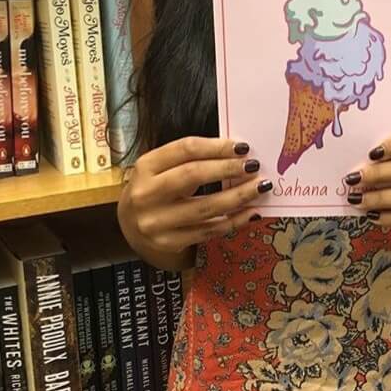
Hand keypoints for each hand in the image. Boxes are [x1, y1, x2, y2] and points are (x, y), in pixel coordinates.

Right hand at [118, 137, 272, 268]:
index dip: (217, 147)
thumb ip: (191, 158)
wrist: (129, 225)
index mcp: (146, 166)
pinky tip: (251, 212)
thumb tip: (237, 153)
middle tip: (254, 166)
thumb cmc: (155, 189)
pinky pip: (208, 231)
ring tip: (260, 187)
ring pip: (205, 207)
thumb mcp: (161, 167)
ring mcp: (156, 221)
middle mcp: (146, 194)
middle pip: (193, 175)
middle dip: (228, 169)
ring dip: (238, 196)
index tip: (243, 147)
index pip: (185, 150)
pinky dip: (234, 221)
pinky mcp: (169, 243)